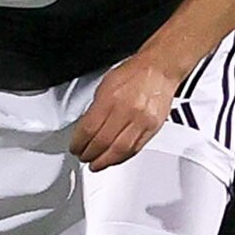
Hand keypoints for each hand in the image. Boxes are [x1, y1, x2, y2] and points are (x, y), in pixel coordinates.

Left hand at [70, 53, 178, 170]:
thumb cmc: (133, 74)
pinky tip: (114, 159)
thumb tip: (86, 129)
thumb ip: (95, 109)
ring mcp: (141, 121)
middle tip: (83, 157)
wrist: (159, 69)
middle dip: (90, 154)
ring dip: (105, 161)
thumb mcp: (105, 86)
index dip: (79, 143)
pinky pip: (135, 149)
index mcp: (110, 98)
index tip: (75, 147)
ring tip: (96, 164)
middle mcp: (127, 111)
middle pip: (103, 142)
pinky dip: (122, 158)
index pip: (89, 129)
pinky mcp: (152, 128)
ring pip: (119, 151)